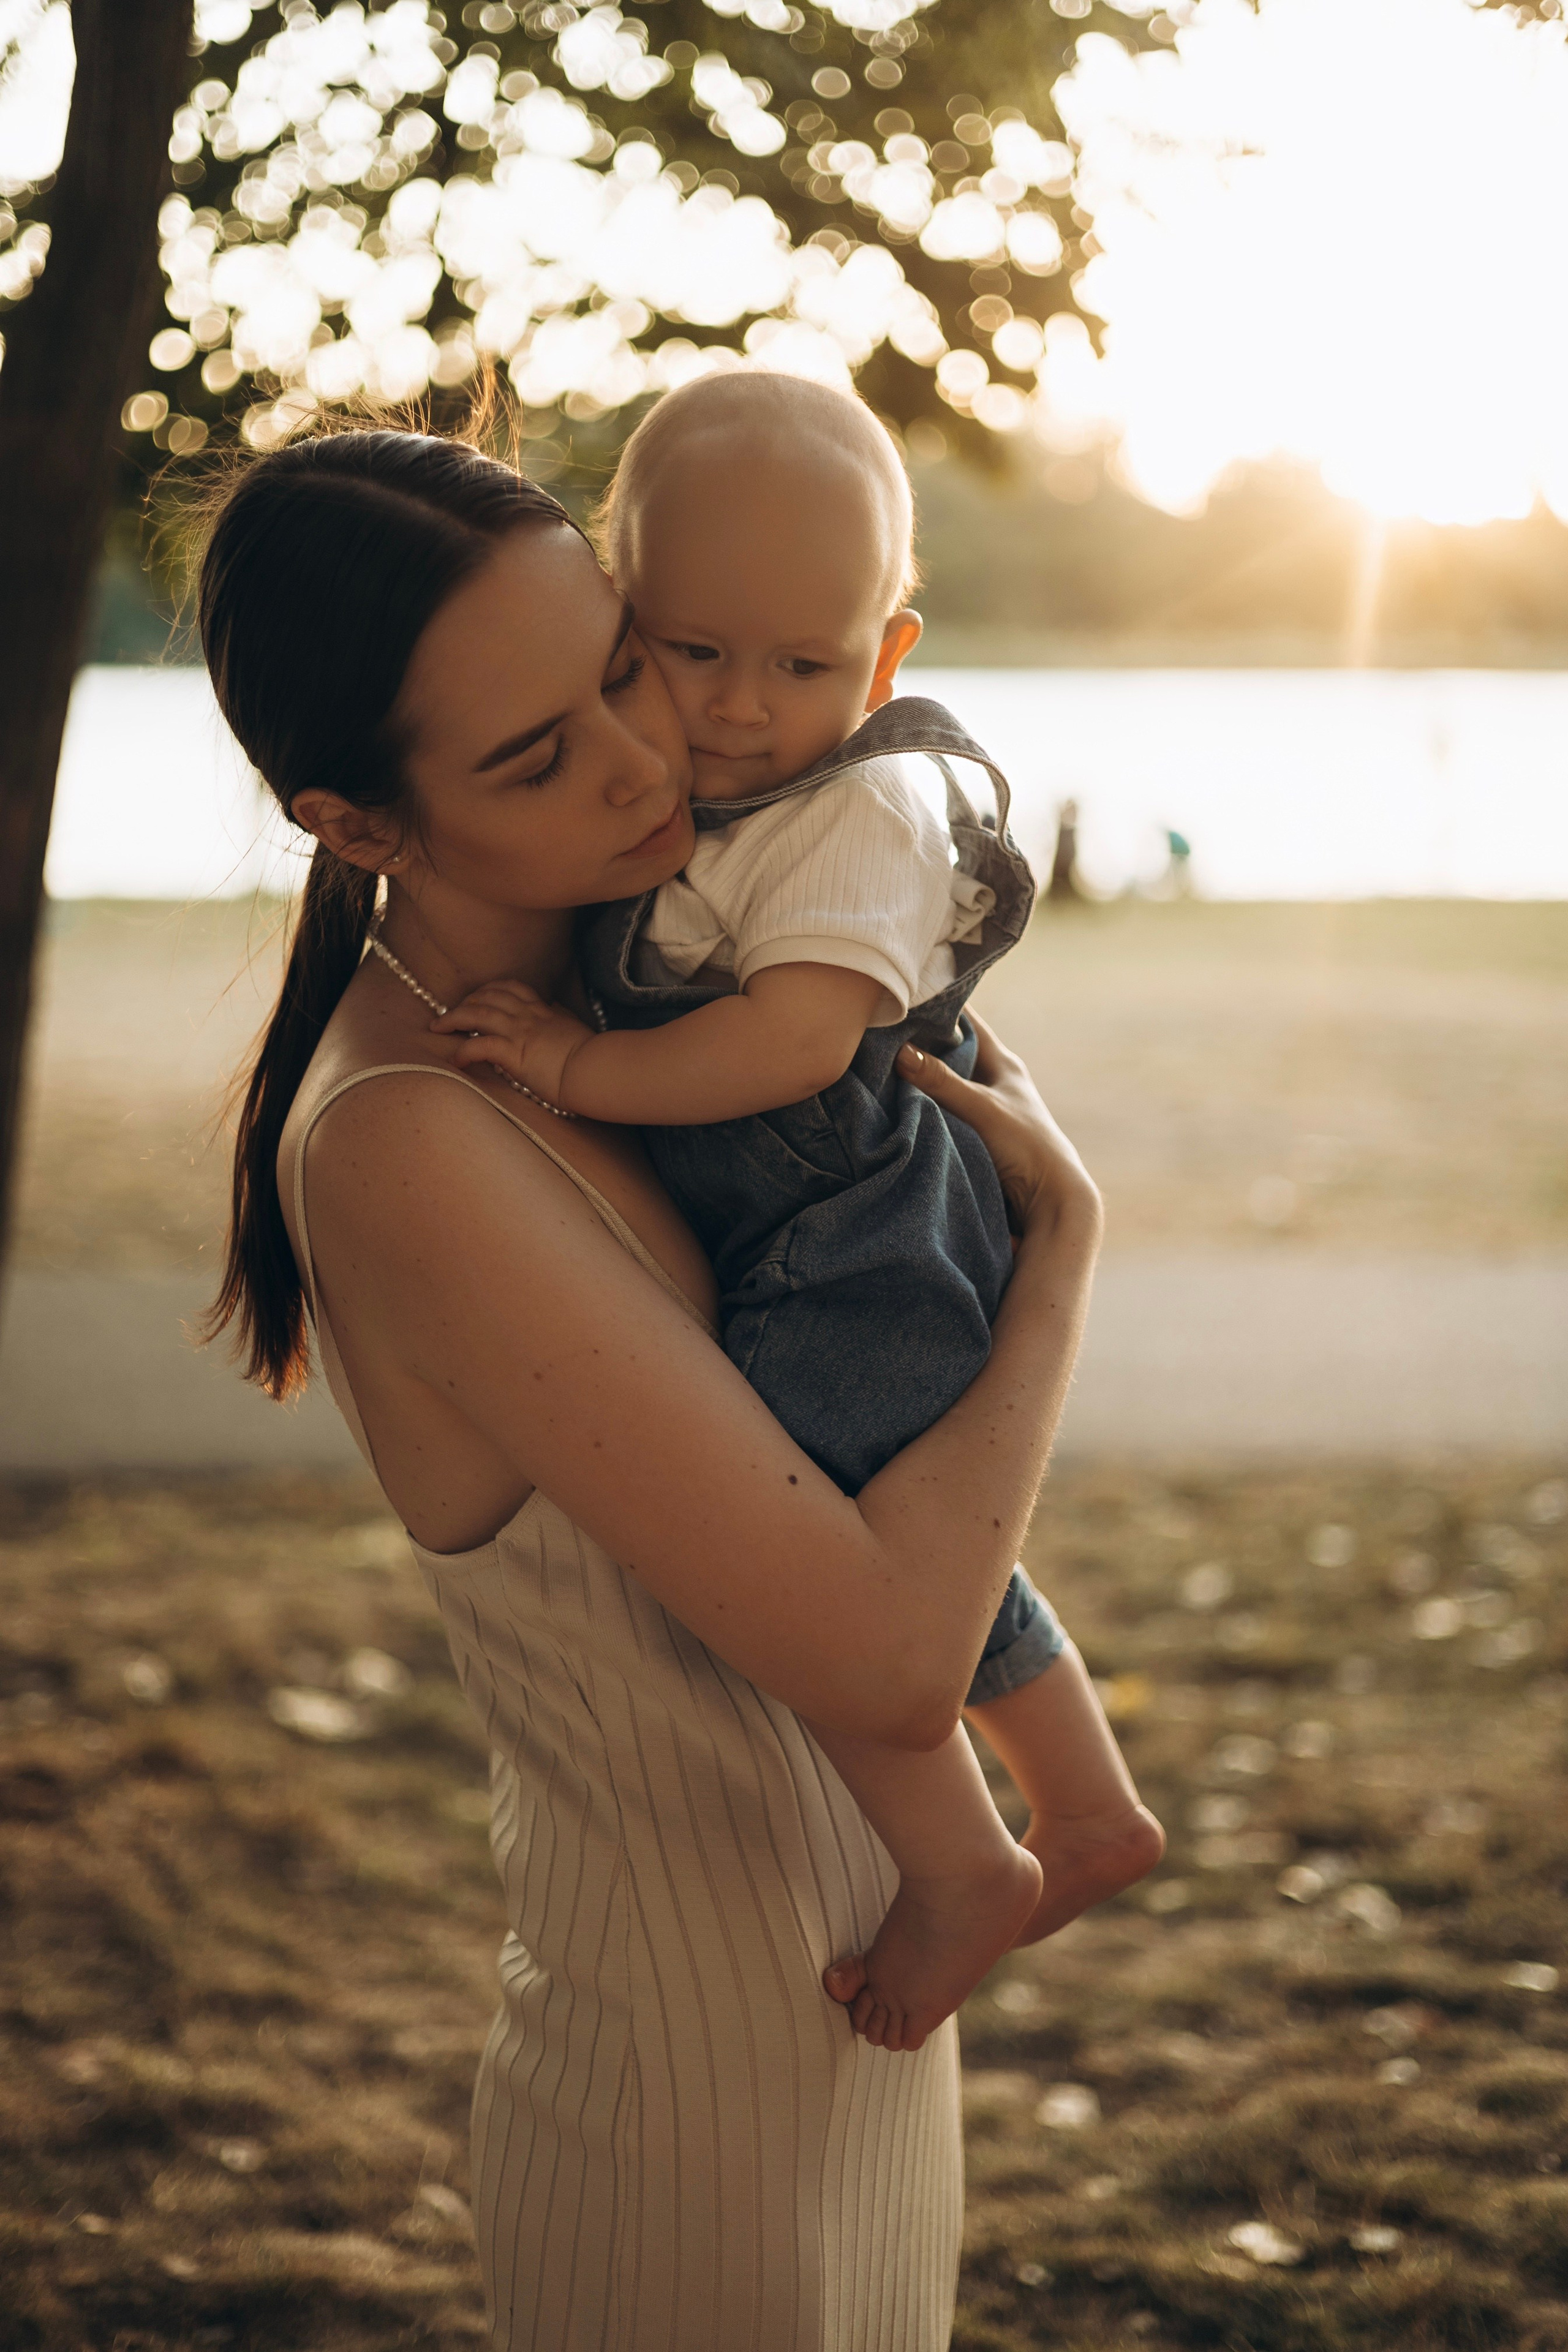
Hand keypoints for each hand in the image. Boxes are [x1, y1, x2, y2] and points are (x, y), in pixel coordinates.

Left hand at [431, 981, 594, 1109]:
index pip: (509, 988)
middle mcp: (527, 1015)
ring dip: (452, 1019)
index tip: (475, 997)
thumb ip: (560, 1016)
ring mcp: (519, 1032)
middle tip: (447, 1015)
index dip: (487, 989)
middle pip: (486, 996)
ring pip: (476, 1014)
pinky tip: (455, 1061)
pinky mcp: (515, 1053)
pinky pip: (480, 1046)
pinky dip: (463, 1052)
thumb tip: (556, 1009)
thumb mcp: (574, 1027)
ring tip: (437, 1028)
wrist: (597, 1069)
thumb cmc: (590, 1055)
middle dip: (463, 1002)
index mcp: (541, 1010)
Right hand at [896, 1014, 1099, 1240]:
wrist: (1049, 1200)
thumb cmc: (1027, 1147)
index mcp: (1002, 1063)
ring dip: (918, 1072)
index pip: (966, 1019)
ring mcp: (982, 1105)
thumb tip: (899, 1050)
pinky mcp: (973, 1131)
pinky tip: (895, 1099)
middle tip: (879, 1026)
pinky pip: (940, 1106)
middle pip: (950, 1047)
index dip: (939, 1002)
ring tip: (878, 1058)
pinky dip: (921, 1100)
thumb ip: (941, 1082)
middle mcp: (992, 1079)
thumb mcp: (981, 1109)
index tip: (905, 990)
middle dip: (919, 1037)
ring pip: (943, 1078)